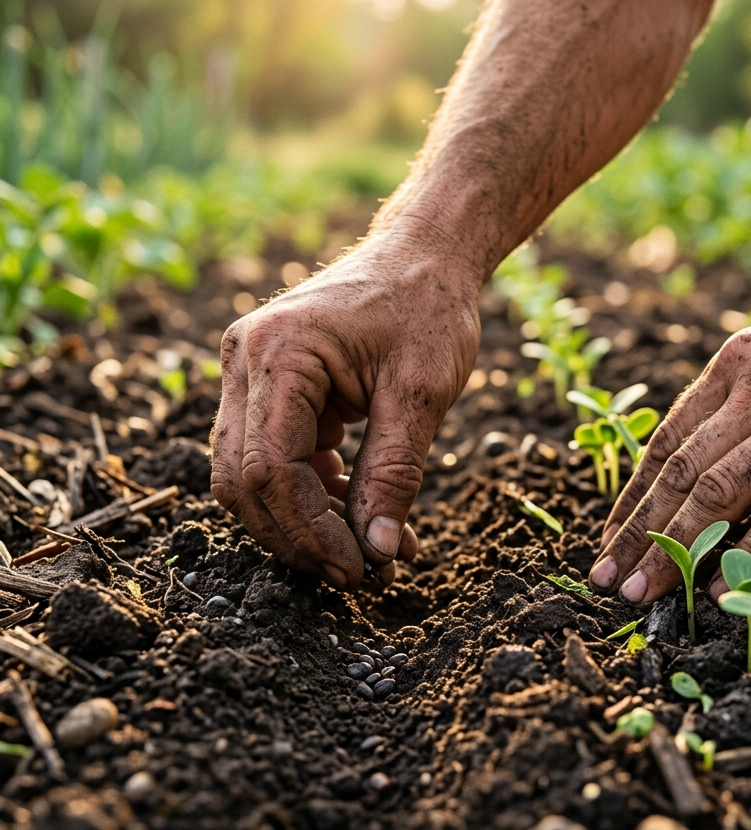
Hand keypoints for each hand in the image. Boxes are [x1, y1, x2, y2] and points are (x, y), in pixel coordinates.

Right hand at [210, 238, 480, 590]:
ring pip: (251, 476)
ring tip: (372, 549)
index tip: (361, 569)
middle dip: (300, 537)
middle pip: (244, 481)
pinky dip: (314, 495)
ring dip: (305, 522)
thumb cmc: (427, 307)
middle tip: (360, 572)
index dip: (311, 531)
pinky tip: (363, 514)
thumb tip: (380, 551)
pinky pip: (276, 458)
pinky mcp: (269, 389)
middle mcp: (245, 361)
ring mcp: (249, 374)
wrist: (424, 256)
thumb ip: (394, 473)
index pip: (271, 469)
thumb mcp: (420, 393)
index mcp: (278, 352)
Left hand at [588, 269, 750, 604]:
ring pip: (719, 495)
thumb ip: (739, 399)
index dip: (631, 498)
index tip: (609, 538)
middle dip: (637, 533)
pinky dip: (749, 556)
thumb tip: (704, 457)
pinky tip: (722, 589)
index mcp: (735, 365)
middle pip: (680, 475)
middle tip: (606, 578)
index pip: (664, 442)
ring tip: (643, 591)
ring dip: (673, 551)